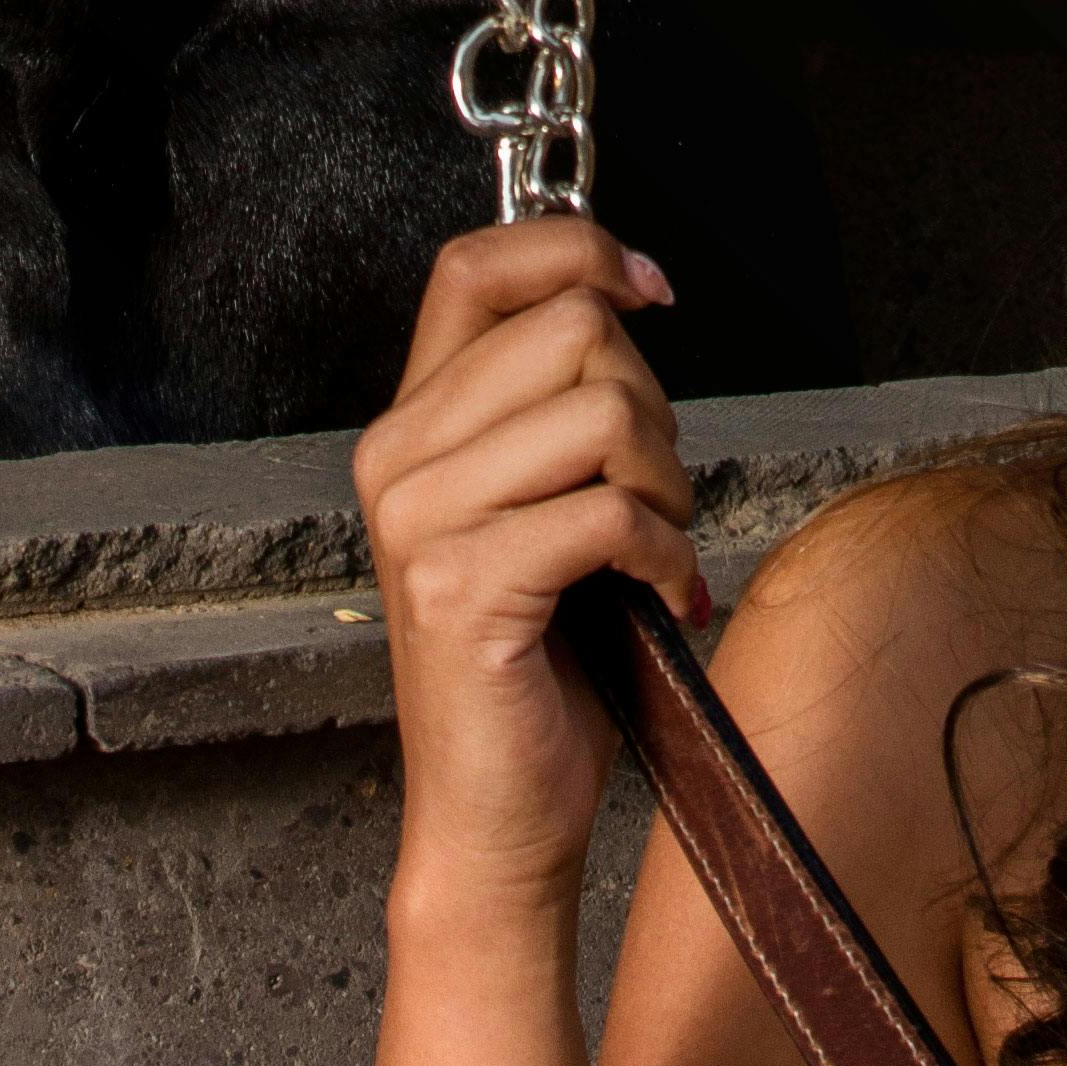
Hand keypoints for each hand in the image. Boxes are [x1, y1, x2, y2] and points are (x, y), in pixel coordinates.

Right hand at [354, 216, 711, 923]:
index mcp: (409, 426)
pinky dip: (668, 552)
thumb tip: (621, 296)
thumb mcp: (533, 505)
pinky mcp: (464, 585)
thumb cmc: (536, 665)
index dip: (577, 248)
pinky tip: (663, 592)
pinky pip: (613, 512)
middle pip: (573, 331)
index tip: (650, 289)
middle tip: (654, 493)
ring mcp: (422, 521)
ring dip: (666, 483)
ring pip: (604, 414)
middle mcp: (398, 458)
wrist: (494, 817)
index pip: (476, 265)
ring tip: (654, 546)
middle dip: (653, 404)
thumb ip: (549, 407)